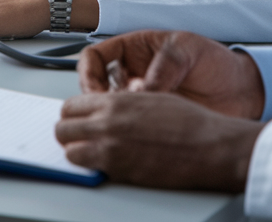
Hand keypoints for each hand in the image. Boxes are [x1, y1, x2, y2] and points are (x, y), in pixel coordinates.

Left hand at [55, 91, 263, 191]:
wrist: (210, 146)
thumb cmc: (188, 122)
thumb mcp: (149, 99)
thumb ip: (120, 104)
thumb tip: (105, 110)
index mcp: (115, 101)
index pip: (71, 105)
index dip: (73, 114)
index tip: (79, 119)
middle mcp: (108, 123)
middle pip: (62, 129)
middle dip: (68, 133)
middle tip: (79, 138)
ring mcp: (112, 149)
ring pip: (70, 152)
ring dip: (77, 153)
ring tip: (91, 153)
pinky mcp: (121, 171)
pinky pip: (90, 169)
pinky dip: (93, 168)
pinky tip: (107, 164)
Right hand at [77, 30, 264, 119]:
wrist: (242, 91)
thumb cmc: (216, 62)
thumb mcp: (188, 50)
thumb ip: (164, 65)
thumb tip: (144, 90)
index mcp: (135, 50)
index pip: (94, 58)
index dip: (88, 73)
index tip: (94, 90)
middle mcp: (133, 75)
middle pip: (94, 87)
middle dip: (95, 102)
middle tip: (107, 113)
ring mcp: (141, 99)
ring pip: (110, 109)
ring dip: (112, 117)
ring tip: (128, 123)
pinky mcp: (151, 120)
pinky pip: (130, 127)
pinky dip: (129, 131)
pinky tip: (140, 133)